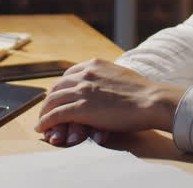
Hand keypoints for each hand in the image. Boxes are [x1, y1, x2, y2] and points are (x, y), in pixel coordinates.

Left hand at [35, 59, 186, 142]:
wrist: (151, 101)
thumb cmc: (143, 92)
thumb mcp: (121, 75)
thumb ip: (108, 77)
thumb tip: (107, 84)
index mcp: (95, 64)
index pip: (68, 75)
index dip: (61, 88)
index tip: (59, 96)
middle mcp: (85, 74)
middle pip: (57, 87)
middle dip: (49, 100)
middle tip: (46, 110)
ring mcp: (82, 90)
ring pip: (52, 101)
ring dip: (44, 112)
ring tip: (41, 122)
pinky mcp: (81, 108)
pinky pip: (55, 115)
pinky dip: (45, 122)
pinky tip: (41, 128)